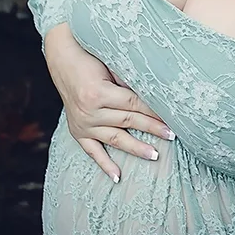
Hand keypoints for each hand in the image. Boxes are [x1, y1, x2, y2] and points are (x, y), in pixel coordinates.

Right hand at [43, 24, 174, 180]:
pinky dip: (104, 164)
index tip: (171, 117)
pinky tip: (117, 177)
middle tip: (172, 135)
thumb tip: (155, 95)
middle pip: (128, 122)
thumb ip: (128, 82)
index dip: (153, 111)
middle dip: (152, 128)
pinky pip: (92, 151)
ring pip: (114, 139)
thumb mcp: (110, 65)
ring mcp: (82, 124)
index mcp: (99, 93)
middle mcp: (89, 111)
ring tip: (155, 155)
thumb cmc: (91, 57)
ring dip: (136, 147)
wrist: (63, 59)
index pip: (134, 104)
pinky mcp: (77, 132)